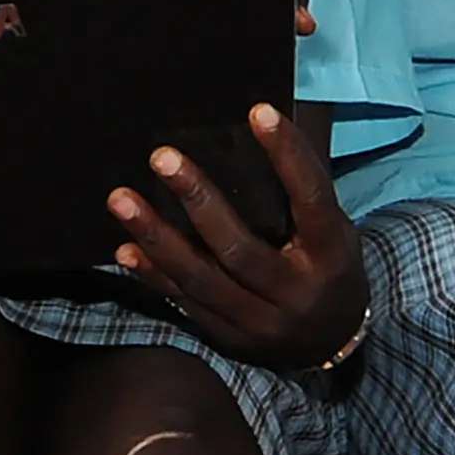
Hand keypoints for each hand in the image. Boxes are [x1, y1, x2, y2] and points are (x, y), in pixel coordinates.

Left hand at [107, 101, 368, 371]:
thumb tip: (258, 127)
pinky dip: (153, 275)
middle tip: (162, 157)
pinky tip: (125, 249)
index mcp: (331, 255)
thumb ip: (299, 196)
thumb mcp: (334, 232)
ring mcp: (260, 323)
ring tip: (121, 200)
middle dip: (197, 200)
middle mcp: (295, 293)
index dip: (286, 155)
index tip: (258, 111)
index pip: (309, 198)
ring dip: (158, 238)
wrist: (334, 343)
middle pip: (239, 248)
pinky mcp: (230, 340)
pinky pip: (185, 305)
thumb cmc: (327, 266)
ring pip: (202, 280)